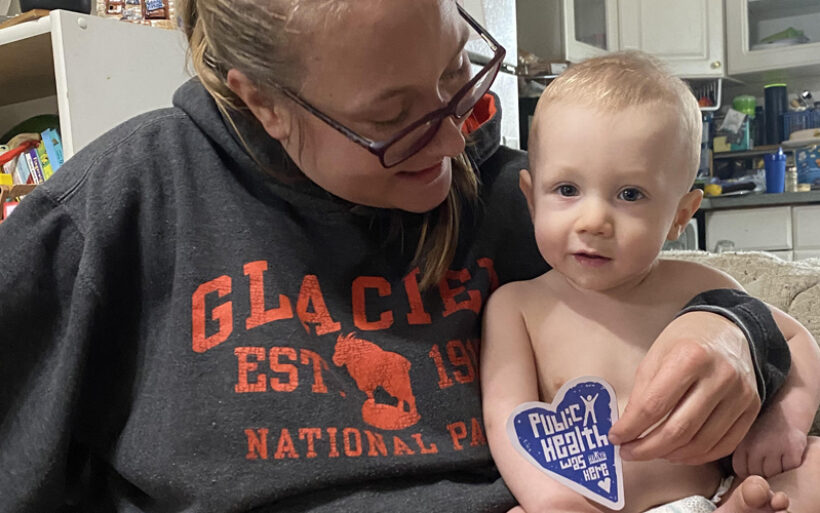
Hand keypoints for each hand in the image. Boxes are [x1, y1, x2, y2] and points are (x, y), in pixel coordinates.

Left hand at [608, 311, 760, 464]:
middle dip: (647, 448)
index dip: (631, 427)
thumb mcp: (655, 356)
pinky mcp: (752, 408)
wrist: (728, 330)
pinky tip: (677, 453)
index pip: (654, 405)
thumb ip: (642, 392)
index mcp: (690, 357)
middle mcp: (720, 377)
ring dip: (670, 455)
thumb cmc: (685, 342)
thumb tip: (628, 429)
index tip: (615, 438)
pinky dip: (697, 456)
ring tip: (651, 452)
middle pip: (679, 429)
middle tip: (628, 453)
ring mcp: (740, 394)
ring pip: (701, 442)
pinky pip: (724, 445)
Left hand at [732, 403, 806, 477]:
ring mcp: (775, 449)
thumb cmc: (762, 430)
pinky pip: (788, 469)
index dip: (746, 472)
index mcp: (742, 443)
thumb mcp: (743, 437)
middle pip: (757, 474)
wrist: (785, 414)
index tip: (751, 466)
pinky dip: (788, 466)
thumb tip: (731, 475)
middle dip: (760, 472)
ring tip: (775, 457)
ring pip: (773, 474)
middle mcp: (757, 446)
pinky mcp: (793, 451)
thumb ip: (736, 453)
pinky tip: (785, 455)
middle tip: (765, 460)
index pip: (740, 470)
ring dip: (775, 471)